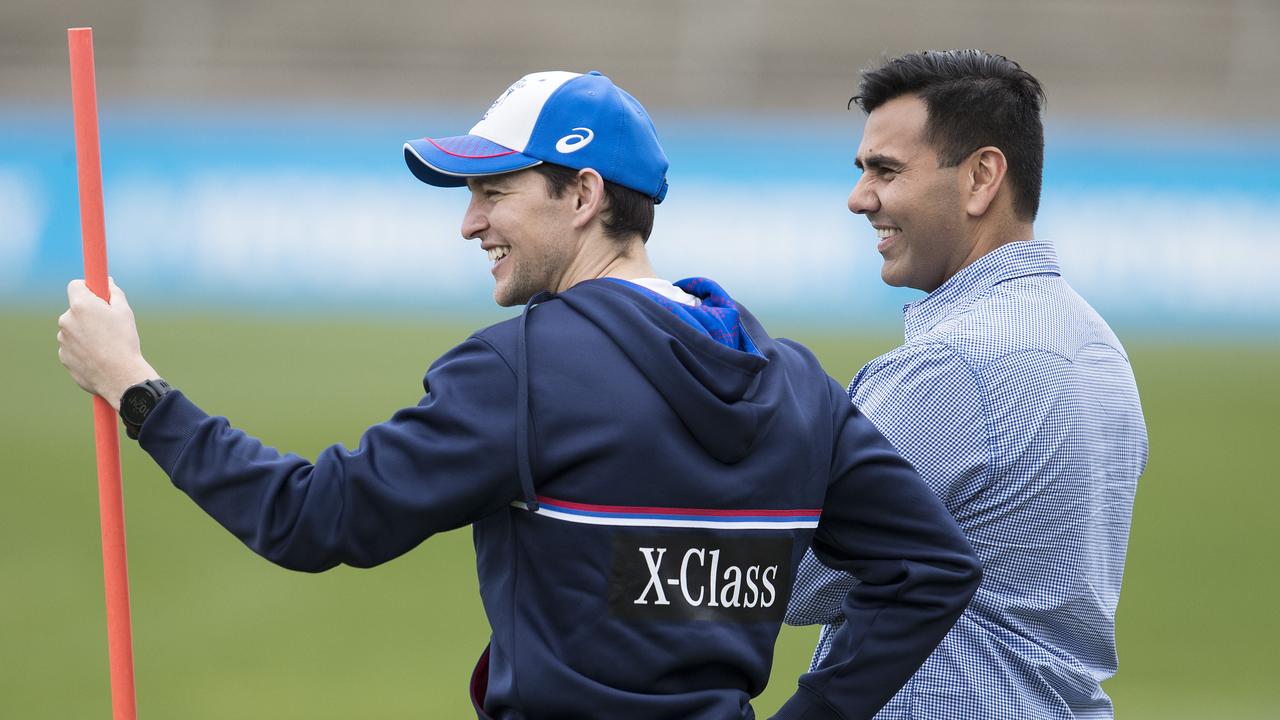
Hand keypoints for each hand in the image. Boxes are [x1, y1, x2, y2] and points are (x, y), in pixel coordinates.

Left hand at [57, 278, 159, 410]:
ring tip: (106, 345)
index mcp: (81, 306)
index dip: (87, 288)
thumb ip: (114, 293)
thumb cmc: (124, 342)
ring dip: (86, 332)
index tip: (96, 293)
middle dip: (88, 313)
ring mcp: (63, 339)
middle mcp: (67, 320)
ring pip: (74, 329)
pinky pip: (73, 347)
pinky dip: (83, 349)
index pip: (75, 285)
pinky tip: (99, 357)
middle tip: (108, 323)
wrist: (120, 377)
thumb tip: (107, 283)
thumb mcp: (125, 312)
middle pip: (75, 309)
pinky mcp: (63, 356)